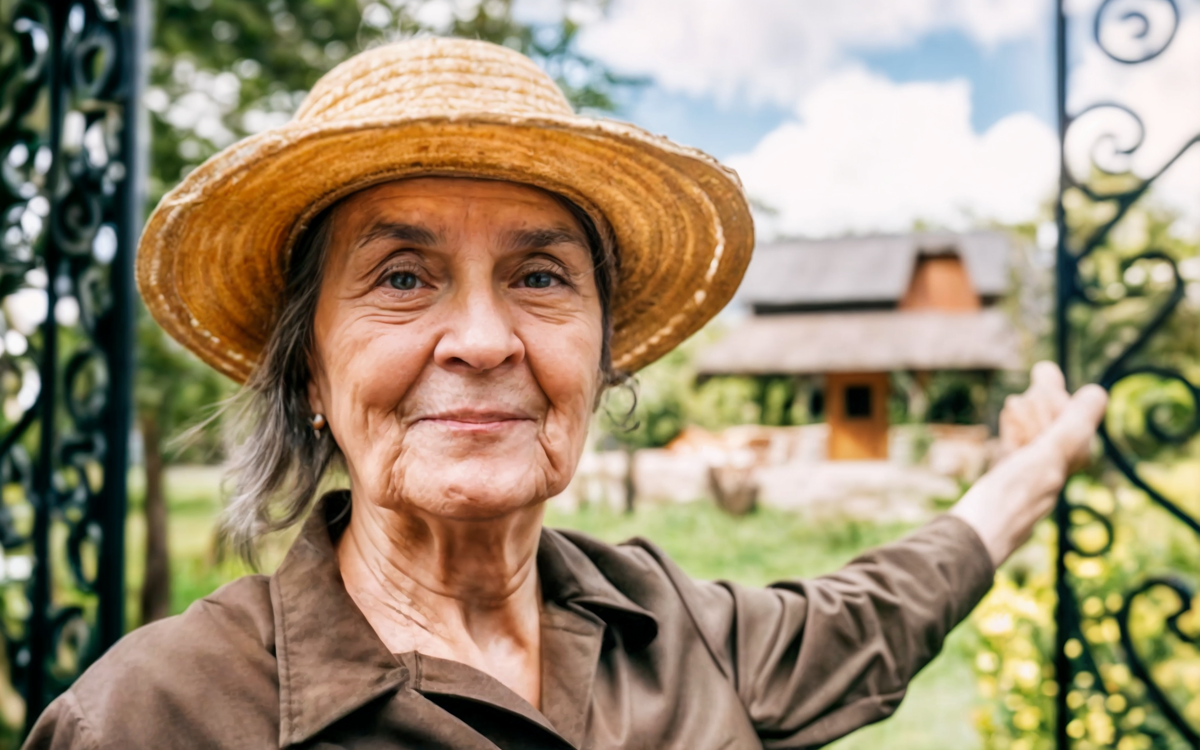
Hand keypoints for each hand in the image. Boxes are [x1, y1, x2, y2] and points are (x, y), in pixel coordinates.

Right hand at [951, 362, 1107, 566]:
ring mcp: (1026, 483)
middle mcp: (1050, 475)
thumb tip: (1098, 393)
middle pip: (1053, 428)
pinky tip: (1006, 431)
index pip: (1072, 420)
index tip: (1044, 371)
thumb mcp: (1044, 456)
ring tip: (1014, 403)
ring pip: (1033, 441)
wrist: (969, 538)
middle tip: (1034, 377)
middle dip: (1043, 403)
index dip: (1057, 395)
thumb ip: (1071, 425)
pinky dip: (1013, 438)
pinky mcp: (1005, 490)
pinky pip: (1016, 458)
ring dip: (1027, 418)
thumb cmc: (1007, 500)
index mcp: (1064, 466)